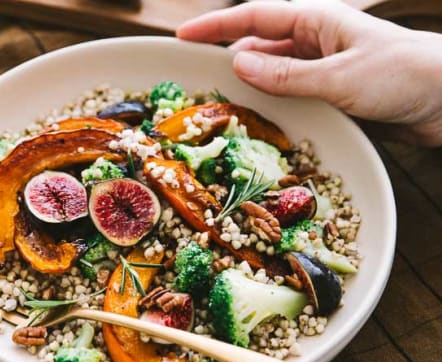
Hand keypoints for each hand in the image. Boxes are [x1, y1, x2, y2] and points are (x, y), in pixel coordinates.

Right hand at [177, 0, 441, 145]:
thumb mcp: (339, 76)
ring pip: (274, 73)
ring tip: (223, 107)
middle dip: (228, 59)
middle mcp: (316, 40)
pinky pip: (292, 94)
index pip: (254, 17)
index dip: (215, 26)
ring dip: (251, 87)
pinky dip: (273, 104)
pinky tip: (261, 122)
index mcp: (317, 20)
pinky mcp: (333, 92)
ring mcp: (324, 67)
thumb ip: (287, 73)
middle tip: (197, 83)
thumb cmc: (403, 76)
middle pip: (260, 45)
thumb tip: (238, 64)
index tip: (181, 38)